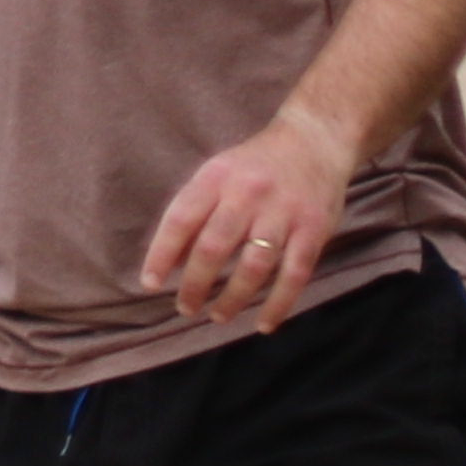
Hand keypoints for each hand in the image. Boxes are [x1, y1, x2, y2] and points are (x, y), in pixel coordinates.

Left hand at [144, 107, 361, 330]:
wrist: (314, 141)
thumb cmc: (255, 165)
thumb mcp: (218, 172)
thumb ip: (197, 210)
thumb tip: (172, 259)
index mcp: (215, 177)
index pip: (180, 219)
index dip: (162, 253)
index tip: (150, 283)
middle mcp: (247, 194)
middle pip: (214, 246)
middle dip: (196, 284)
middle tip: (185, 308)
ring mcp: (283, 213)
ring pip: (254, 265)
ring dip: (234, 298)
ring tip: (218, 316)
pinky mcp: (314, 230)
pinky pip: (295, 274)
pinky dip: (279, 303)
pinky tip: (265, 323)